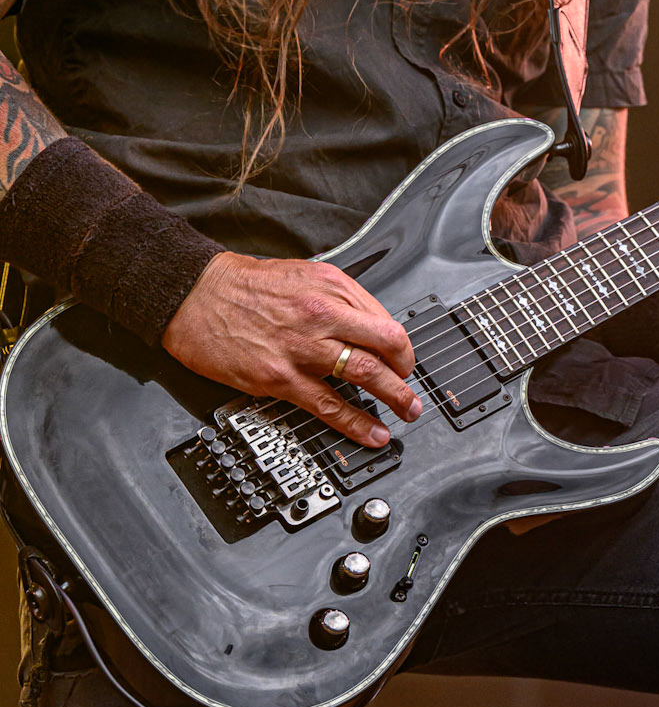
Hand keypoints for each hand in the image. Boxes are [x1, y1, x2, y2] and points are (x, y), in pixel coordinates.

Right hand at [162, 253, 420, 447]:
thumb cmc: (244, 286)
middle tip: (414, 390)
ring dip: (393, 397)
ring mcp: (302, 349)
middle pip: (383, 345)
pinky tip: (371, 432)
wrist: (196, 295)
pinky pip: (327, 405)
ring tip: (406, 412)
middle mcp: (322, 315)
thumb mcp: (302, 274)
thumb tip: (367, 326)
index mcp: (330, 288)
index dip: (399, 345)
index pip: (383, 319)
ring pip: (363, 375)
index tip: (403, 358)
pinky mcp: (280, 378)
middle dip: (406, 372)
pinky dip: (355, 422)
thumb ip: (337, 299)